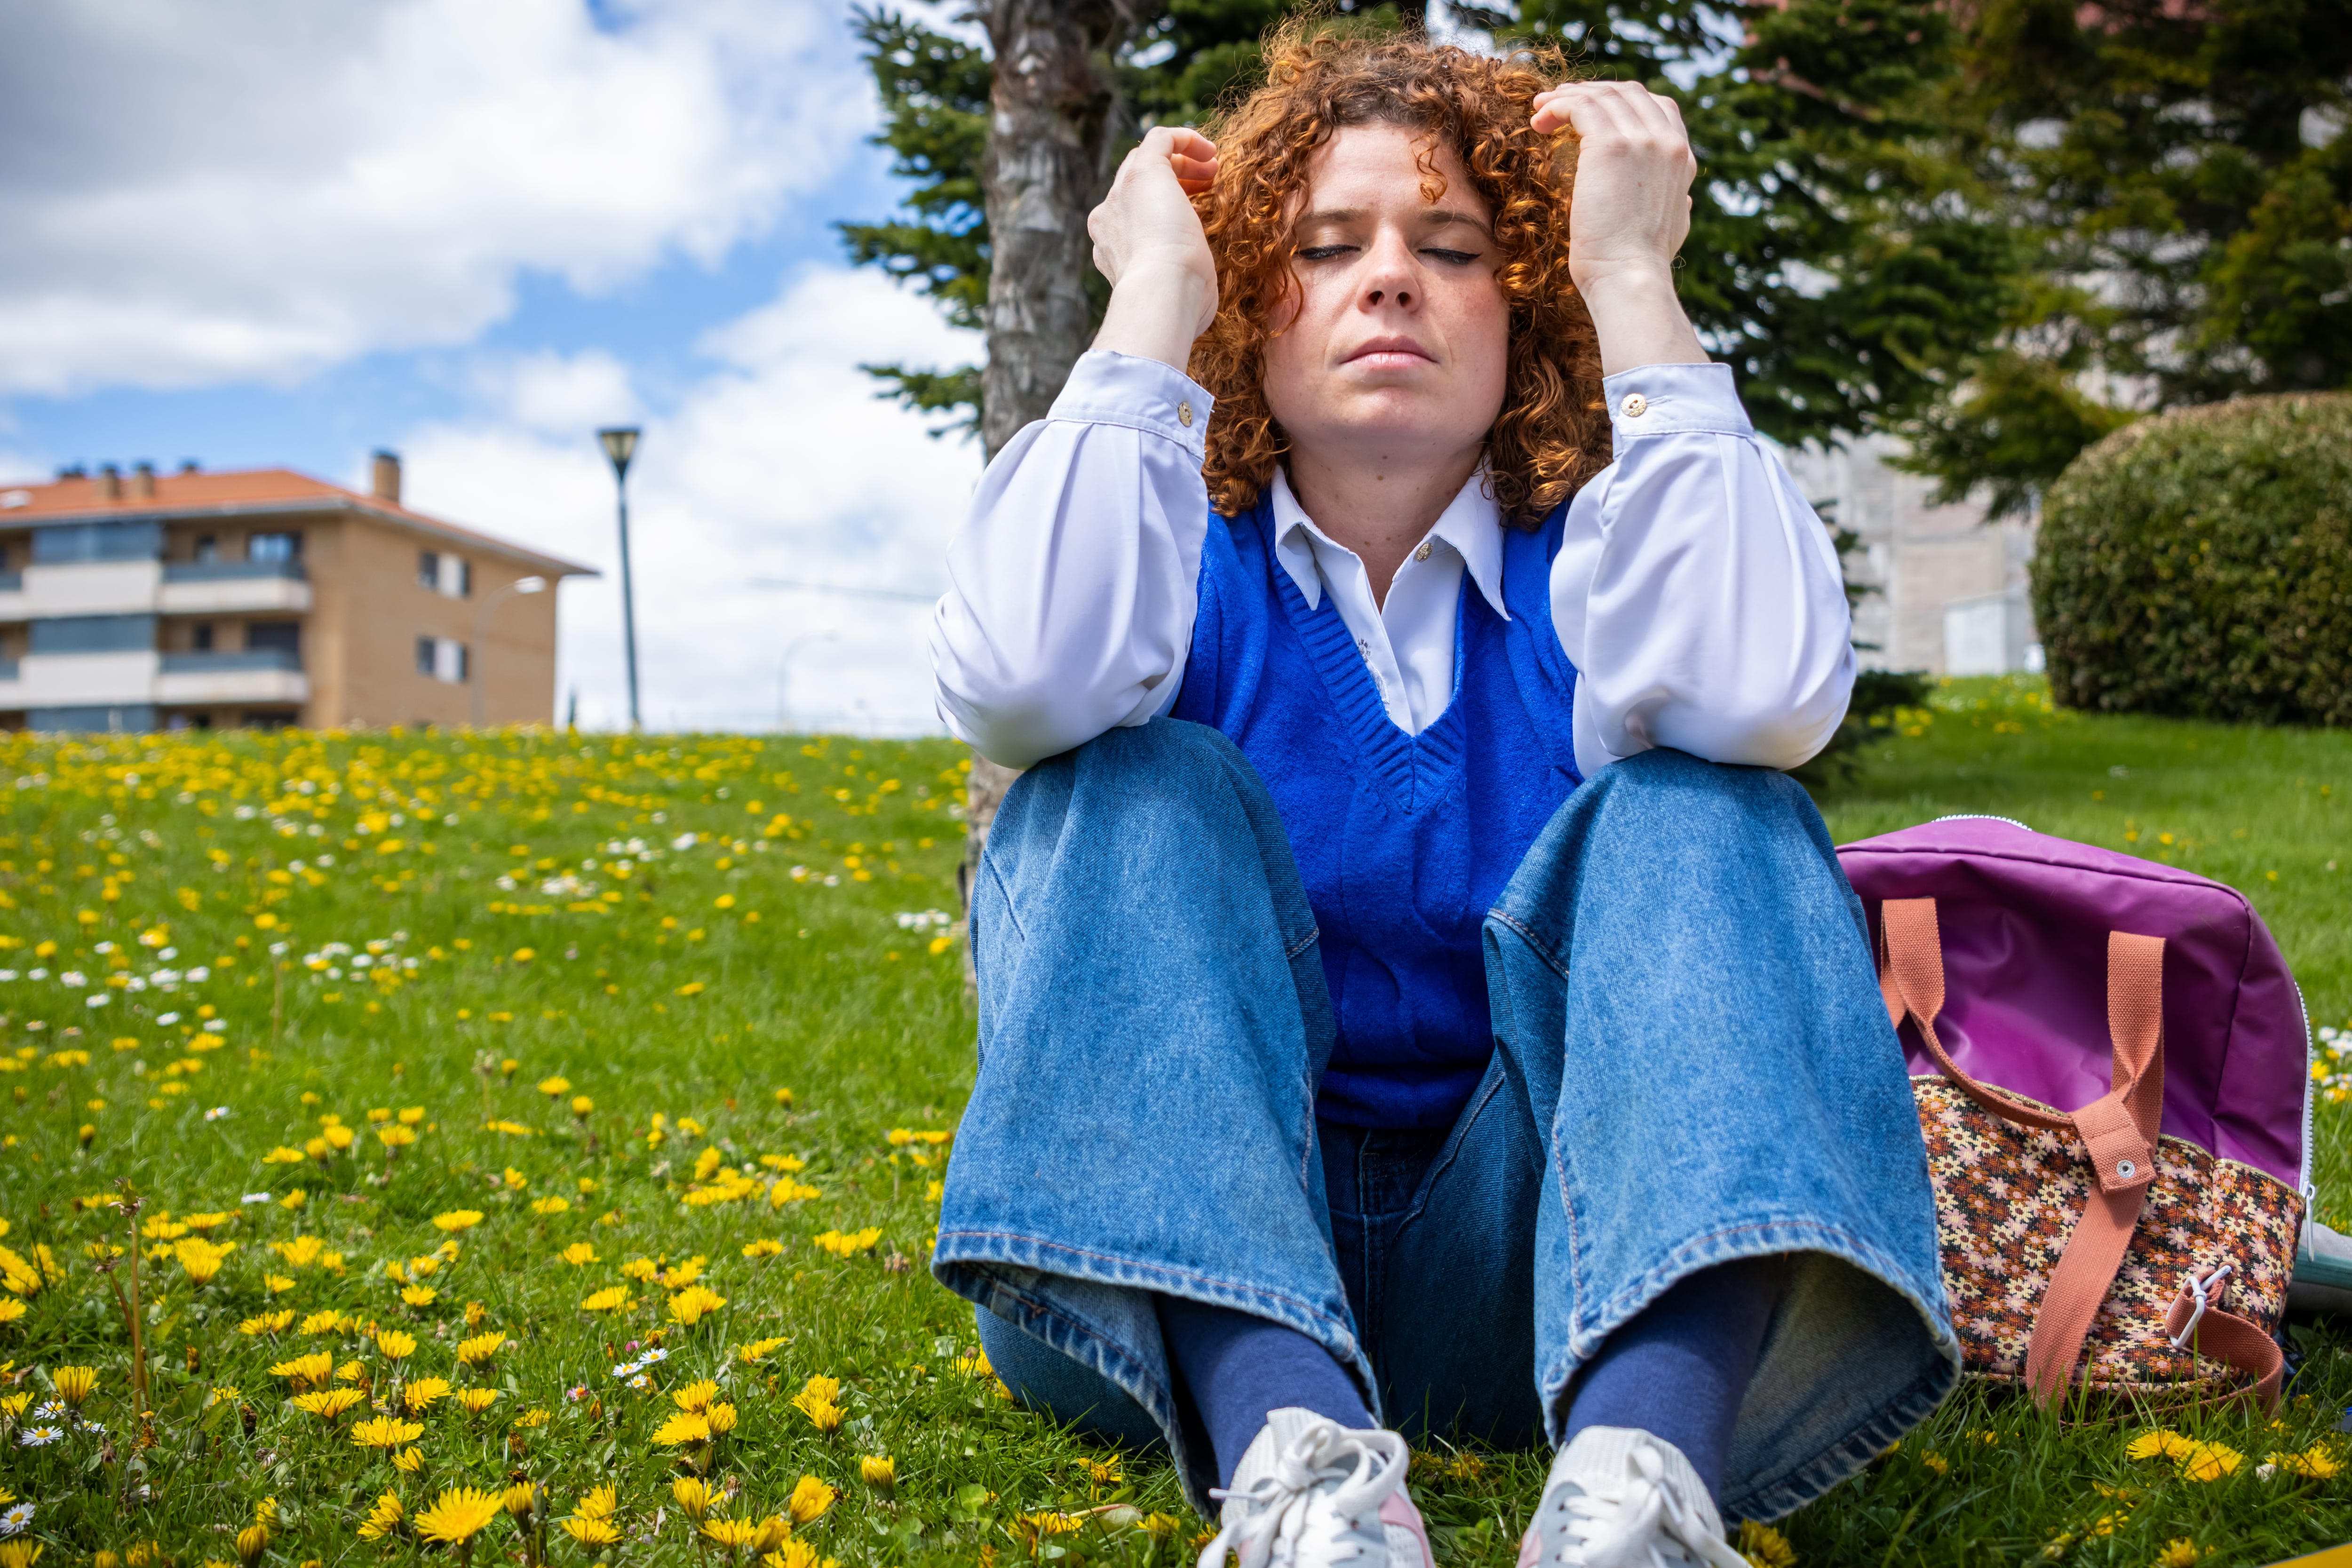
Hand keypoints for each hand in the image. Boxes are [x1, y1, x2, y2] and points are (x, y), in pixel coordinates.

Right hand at [1088, 127, 1221, 370]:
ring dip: (1179, 161)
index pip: (1130, 216)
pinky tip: (1210, 151)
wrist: (1161, 295)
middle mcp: (1108, 218)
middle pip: (1133, 184)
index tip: (1193, 212)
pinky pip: (1160, 138)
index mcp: (1111, 250)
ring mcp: (1121, 194)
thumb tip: (1193, 313)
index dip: (1161, 210)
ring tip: (1211, 169)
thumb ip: (1176, 295)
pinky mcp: (1142, 171)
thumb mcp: (1174, 299)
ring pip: (1144, 160)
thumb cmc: (1174, 308)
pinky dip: (1185, 138)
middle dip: (1169, 181)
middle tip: (1204, 187)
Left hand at [1529, 82, 1706, 373]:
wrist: (1630, 277)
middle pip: (1627, 93)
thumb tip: (1685, 199)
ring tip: (1540, 109)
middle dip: (1591, 92)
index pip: (1655, 106)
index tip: (1589, 112)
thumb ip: (1677, 202)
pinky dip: (1557, 105)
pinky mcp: (1611, 144)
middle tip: (1558, 103)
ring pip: (1601, 95)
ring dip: (1567, 97)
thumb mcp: (1674, 226)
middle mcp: (1667, 141)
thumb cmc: (1641, 263)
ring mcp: (1641, 139)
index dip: (1619, 101)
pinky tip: (1539, 119)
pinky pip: (1580, 106)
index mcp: (1681, 157)